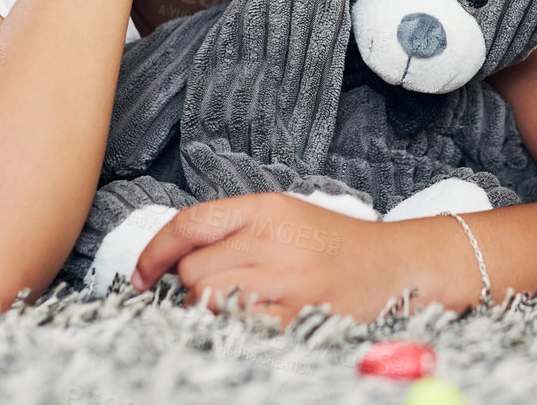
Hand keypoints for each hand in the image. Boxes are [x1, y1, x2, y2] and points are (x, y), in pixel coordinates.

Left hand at [130, 193, 405, 324]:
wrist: (396, 265)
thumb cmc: (336, 245)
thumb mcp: (286, 216)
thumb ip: (235, 229)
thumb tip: (175, 257)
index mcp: (266, 209)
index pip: (189, 224)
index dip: (153, 251)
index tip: (140, 274)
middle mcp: (272, 240)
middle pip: (192, 269)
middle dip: (192, 284)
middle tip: (217, 288)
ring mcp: (284, 280)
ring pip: (208, 299)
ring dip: (211, 309)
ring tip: (239, 304)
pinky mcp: (296, 316)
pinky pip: (238, 326)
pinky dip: (236, 328)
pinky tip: (257, 319)